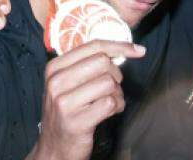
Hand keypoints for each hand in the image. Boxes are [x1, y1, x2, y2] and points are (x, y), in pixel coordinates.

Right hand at [34, 40, 145, 159]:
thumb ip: (88, 64)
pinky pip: (111, 103)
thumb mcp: (68, 83)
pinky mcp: (77, 121)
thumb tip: (126, 49)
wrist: (54, 147)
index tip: (138, 51)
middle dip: (115, 74)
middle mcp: (56, 82)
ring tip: (109, 102)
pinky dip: (117, 106)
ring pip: (109, 83)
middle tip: (111, 88)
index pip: (93, 46)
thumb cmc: (68, 111)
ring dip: (117, 93)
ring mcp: (64, 102)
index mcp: (54, 67)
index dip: (120, 46)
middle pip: (103, 62)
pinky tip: (110, 112)